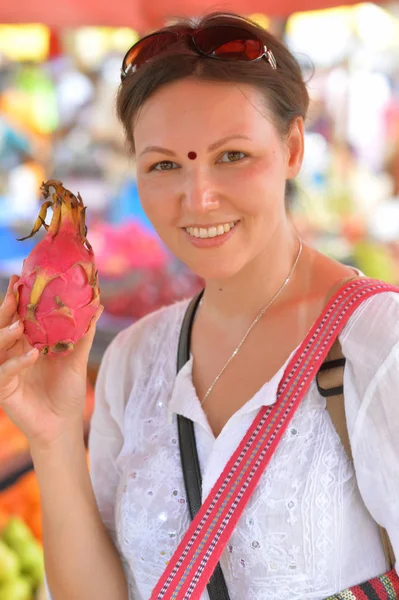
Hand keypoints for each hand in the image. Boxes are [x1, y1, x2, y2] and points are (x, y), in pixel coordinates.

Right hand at [0, 274, 102, 448]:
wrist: (62, 424)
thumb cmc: (67, 391)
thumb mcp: (78, 358)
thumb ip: (83, 333)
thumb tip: (98, 305)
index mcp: (27, 344)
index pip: (18, 316)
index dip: (17, 298)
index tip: (21, 277)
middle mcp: (13, 354)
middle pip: (3, 327)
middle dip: (6, 309)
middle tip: (14, 293)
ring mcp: (6, 371)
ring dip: (6, 334)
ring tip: (19, 325)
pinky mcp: (4, 389)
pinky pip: (3, 373)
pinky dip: (16, 363)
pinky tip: (31, 355)